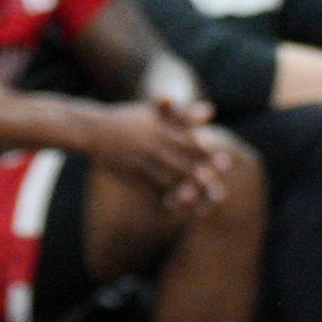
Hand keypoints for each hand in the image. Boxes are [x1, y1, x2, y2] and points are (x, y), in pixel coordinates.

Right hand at [83, 100, 241, 213]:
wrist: (94, 129)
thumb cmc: (127, 119)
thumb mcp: (155, 113)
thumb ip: (185, 113)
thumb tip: (211, 111)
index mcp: (163, 129)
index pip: (191, 143)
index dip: (209, 154)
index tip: (227, 163)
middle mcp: (156, 145)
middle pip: (184, 164)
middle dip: (204, 180)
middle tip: (221, 193)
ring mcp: (144, 160)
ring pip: (170, 180)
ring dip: (188, 194)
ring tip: (204, 207)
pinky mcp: (133, 173)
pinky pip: (152, 189)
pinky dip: (166, 200)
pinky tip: (177, 211)